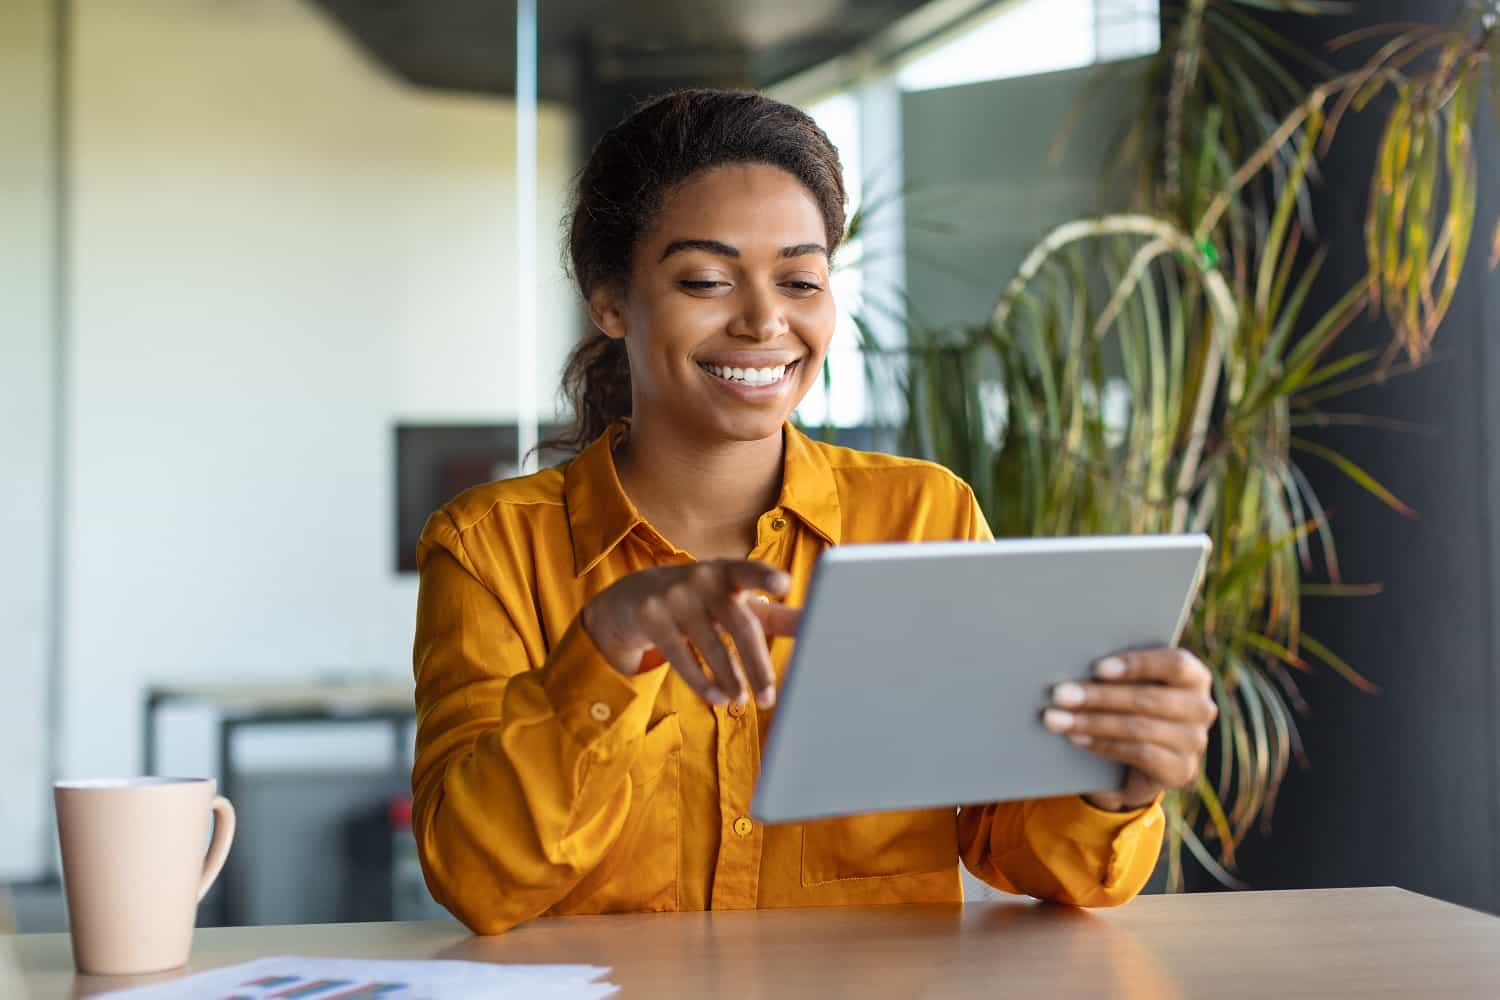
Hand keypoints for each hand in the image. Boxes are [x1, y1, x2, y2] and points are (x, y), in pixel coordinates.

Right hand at [581, 560, 800, 708]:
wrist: (630, 599)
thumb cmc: (698, 600)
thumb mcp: (732, 601)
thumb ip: (772, 614)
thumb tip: (813, 624)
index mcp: (727, 572)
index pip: (749, 571)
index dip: (766, 576)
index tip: (784, 584)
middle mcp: (702, 578)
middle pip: (739, 624)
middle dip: (757, 665)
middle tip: (769, 697)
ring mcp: (674, 597)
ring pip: (712, 646)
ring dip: (730, 679)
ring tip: (741, 700)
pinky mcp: (651, 618)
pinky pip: (681, 658)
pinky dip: (702, 682)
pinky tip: (717, 698)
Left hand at [1043, 648, 1217, 810]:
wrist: (1131, 762)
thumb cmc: (1123, 706)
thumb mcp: (1124, 684)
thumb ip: (1114, 671)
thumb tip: (1073, 658)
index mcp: (1194, 675)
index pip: (1175, 664)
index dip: (1137, 664)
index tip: (1097, 668)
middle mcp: (1201, 707)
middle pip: (1149, 698)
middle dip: (1099, 696)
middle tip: (1059, 694)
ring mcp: (1194, 741)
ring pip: (1139, 727)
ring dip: (1092, 722)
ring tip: (1057, 718)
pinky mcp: (1181, 770)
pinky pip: (1139, 754)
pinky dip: (1102, 744)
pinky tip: (1076, 738)